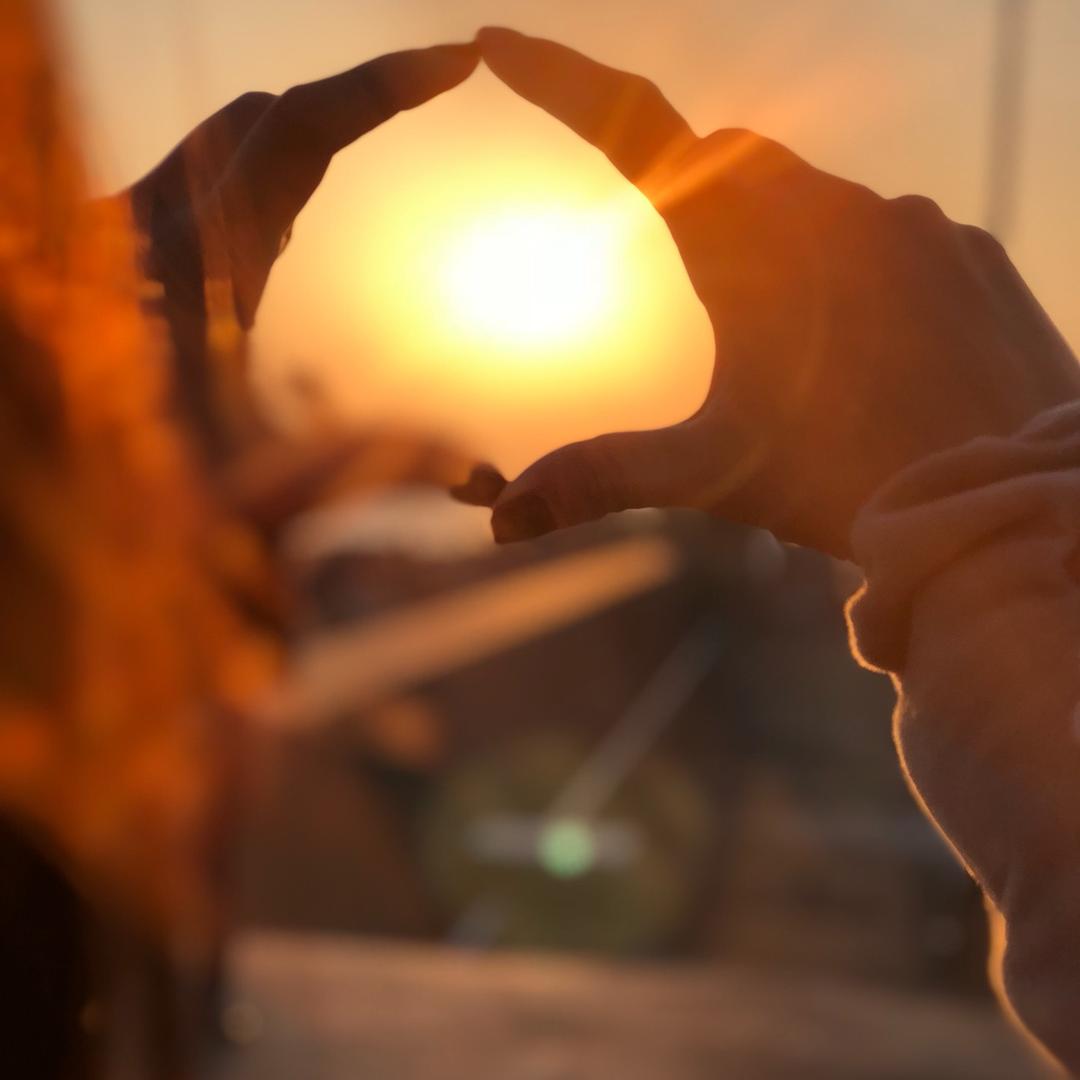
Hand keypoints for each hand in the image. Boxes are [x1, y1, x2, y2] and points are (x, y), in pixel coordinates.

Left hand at [127, 43, 479, 460]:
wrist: (51, 474)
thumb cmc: (141, 497)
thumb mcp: (263, 492)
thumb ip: (383, 477)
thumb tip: (482, 482)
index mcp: (201, 265)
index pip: (299, 132)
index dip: (383, 88)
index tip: (457, 63)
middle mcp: (159, 228)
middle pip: (266, 115)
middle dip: (357, 98)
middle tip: (435, 85)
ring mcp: (136, 232)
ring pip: (229, 138)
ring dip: (307, 132)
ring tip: (377, 131)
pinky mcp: (127, 250)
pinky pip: (201, 181)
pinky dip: (260, 177)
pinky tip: (282, 231)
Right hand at [479, 28, 1079, 557]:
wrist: (1006, 508)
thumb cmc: (849, 485)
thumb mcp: (712, 473)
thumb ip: (602, 477)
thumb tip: (500, 519)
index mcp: (752, 248)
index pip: (637, 130)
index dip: (562, 85)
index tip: (501, 46)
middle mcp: (833, 209)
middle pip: (727, 160)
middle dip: (687, 189)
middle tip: (683, 264)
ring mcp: (913, 222)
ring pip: (813, 201)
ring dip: (780, 244)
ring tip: (795, 347)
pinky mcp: (967, 251)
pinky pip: (891, 233)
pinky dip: (857, 268)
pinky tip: (873, 346)